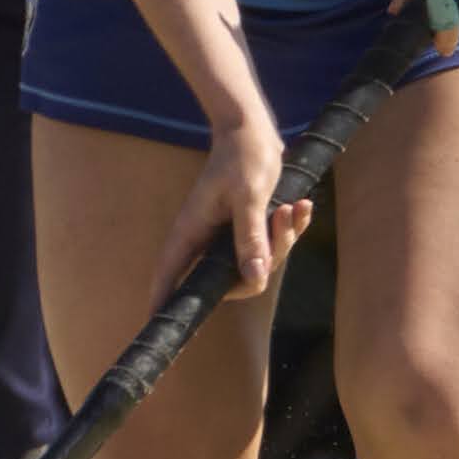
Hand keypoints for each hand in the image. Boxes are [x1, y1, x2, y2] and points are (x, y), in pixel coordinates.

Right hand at [155, 112, 312, 308]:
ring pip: (259, 264)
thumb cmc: (244, 157)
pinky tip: (301, 208)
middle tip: (278, 222)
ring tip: (291, 208)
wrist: (254, 131)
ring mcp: (227, 237)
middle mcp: (206, 240)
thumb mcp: (249, 197)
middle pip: (233, 279)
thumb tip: (254, 277)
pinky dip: (290, 230)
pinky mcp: (247, 231)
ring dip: (282, 239)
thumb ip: (250, 237)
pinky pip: (272, 247)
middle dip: (264, 260)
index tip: (156, 327)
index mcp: (191, 231)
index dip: (163, 303)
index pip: (169, 277)